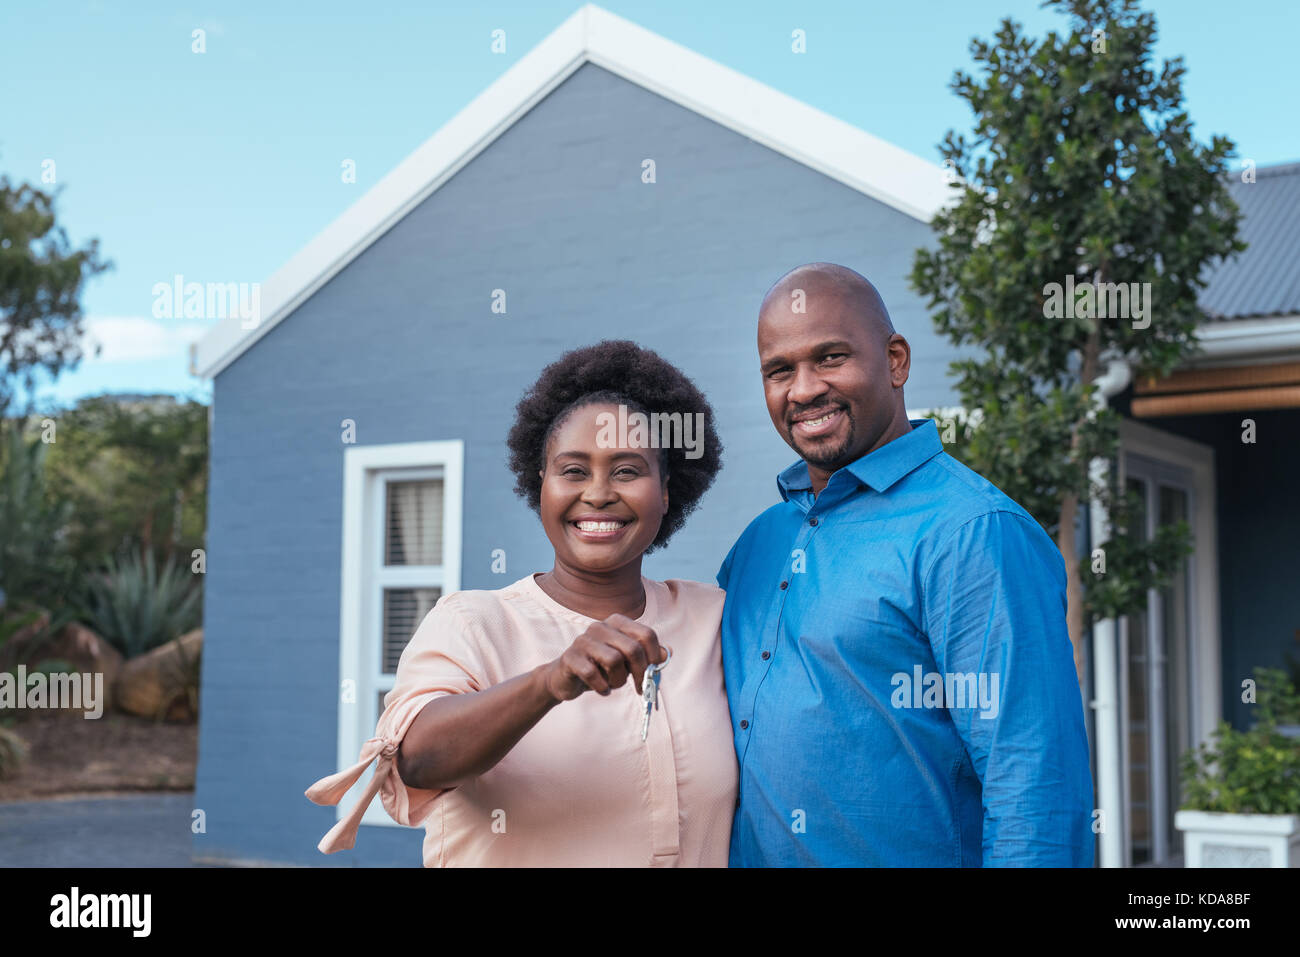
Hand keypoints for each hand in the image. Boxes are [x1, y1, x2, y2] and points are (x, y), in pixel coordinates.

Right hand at [544, 613, 667, 702]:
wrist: (566, 678)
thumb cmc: (602, 668)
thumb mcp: (628, 662)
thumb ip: (647, 656)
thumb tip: (667, 654)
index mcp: (617, 622)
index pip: (646, 634)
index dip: (654, 657)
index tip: (653, 673)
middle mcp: (600, 626)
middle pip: (633, 649)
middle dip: (640, 673)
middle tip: (640, 688)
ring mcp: (583, 640)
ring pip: (614, 661)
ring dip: (619, 680)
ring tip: (613, 684)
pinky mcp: (570, 657)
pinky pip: (593, 674)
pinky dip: (602, 687)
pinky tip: (602, 689)